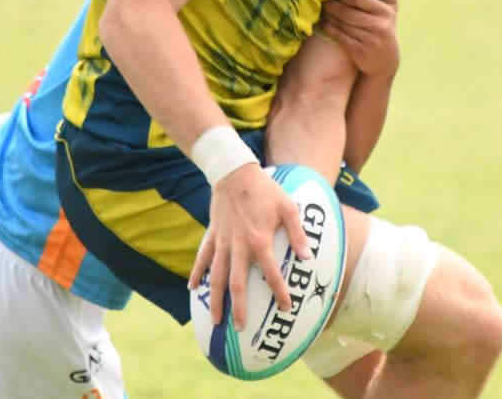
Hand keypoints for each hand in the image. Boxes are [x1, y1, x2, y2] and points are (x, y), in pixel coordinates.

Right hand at [188, 163, 311, 330]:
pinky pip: (202, 257)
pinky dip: (197, 273)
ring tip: (215, 320)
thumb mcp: (288, 207)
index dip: (280, 292)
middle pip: (237, 284)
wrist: (235, 173)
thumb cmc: (265, 190)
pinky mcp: (212, 235)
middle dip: (239, 308)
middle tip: (241, 329)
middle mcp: (239, 246)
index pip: (271, 274)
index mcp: (259, 241)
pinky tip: (193, 288)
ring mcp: (223, 242)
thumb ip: (297, 233)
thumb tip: (308, 257)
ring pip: (216, 276)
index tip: (286, 308)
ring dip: (215, 299)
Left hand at [320, 0, 399, 76]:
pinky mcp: (359, 52)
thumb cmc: (384, 31)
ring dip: (329, 17)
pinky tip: (324, 24)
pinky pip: (341, 38)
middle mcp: (379, 26)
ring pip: (343, 25)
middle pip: (348, 12)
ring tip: (322, 10)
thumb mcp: (391, 13)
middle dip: (333, 6)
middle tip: (323, 1)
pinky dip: (331, 30)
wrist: (385, 64)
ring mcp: (369, 40)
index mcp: (385, 12)